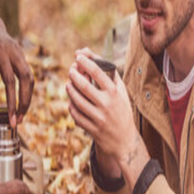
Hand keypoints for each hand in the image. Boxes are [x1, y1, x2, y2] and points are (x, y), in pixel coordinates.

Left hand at [66, 49, 149, 186]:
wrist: (124, 139)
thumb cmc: (121, 109)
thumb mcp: (121, 91)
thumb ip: (109, 73)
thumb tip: (89, 55)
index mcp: (114, 92)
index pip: (97, 72)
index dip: (85, 62)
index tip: (78, 57)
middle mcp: (106, 104)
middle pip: (83, 85)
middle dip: (74, 74)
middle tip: (71, 70)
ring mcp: (98, 117)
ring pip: (76, 100)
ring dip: (69, 89)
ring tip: (69, 84)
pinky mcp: (91, 128)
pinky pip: (75, 114)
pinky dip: (71, 106)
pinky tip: (72, 101)